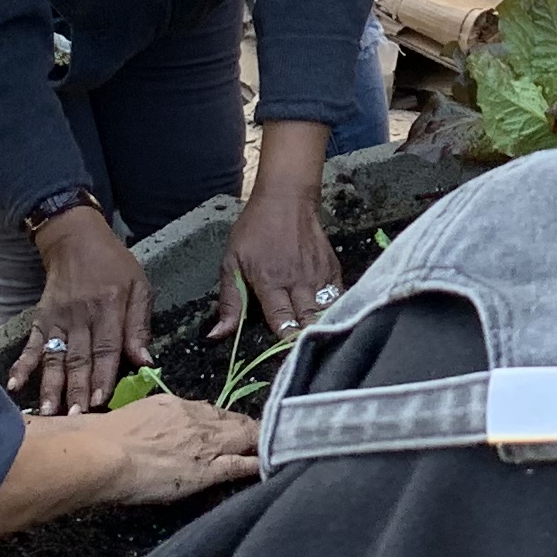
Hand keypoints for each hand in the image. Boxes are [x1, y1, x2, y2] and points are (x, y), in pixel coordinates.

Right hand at [14, 211, 151, 414]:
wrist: (75, 240)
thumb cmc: (114, 266)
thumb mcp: (139, 286)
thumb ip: (140, 324)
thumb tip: (145, 361)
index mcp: (110, 307)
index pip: (106, 347)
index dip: (102, 375)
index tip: (99, 400)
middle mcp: (82, 315)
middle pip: (79, 358)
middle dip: (76, 390)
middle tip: (74, 418)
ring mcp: (59, 318)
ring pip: (55, 357)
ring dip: (50, 386)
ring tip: (48, 412)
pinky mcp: (42, 319)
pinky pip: (32, 345)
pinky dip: (23, 364)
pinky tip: (14, 384)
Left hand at [104, 393, 261, 505]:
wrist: (98, 454)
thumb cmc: (148, 477)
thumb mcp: (197, 481)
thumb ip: (233, 468)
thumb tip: (265, 460)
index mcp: (217, 436)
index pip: (253, 431)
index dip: (265, 438)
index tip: (272, 446)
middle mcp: (203, 415)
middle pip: (234, 419)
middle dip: (246, 429)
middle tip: (251, 441)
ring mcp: (178, 405)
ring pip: (211, 410)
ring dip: (221, 421)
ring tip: (220, 434)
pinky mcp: (156, 401)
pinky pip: (187, 405)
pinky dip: (196, 414)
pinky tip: (186, 424)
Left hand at [223, 175, 339, 338]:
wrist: (287, 200)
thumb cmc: (254, 230)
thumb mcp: (231, 262)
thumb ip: (229, 301)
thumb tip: (217, 335)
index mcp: (270, 281)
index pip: (281, 321)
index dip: (283, 340)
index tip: (282, 356)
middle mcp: (297, 281)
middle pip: (308, 321)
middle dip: (306, 338)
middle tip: (301, 353)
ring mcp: (319, 274)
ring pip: (327, 311)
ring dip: (322, 327)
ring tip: (317, 342)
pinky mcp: (333, 268)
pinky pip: (339, 297)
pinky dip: (334, 310)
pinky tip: (327, 319)